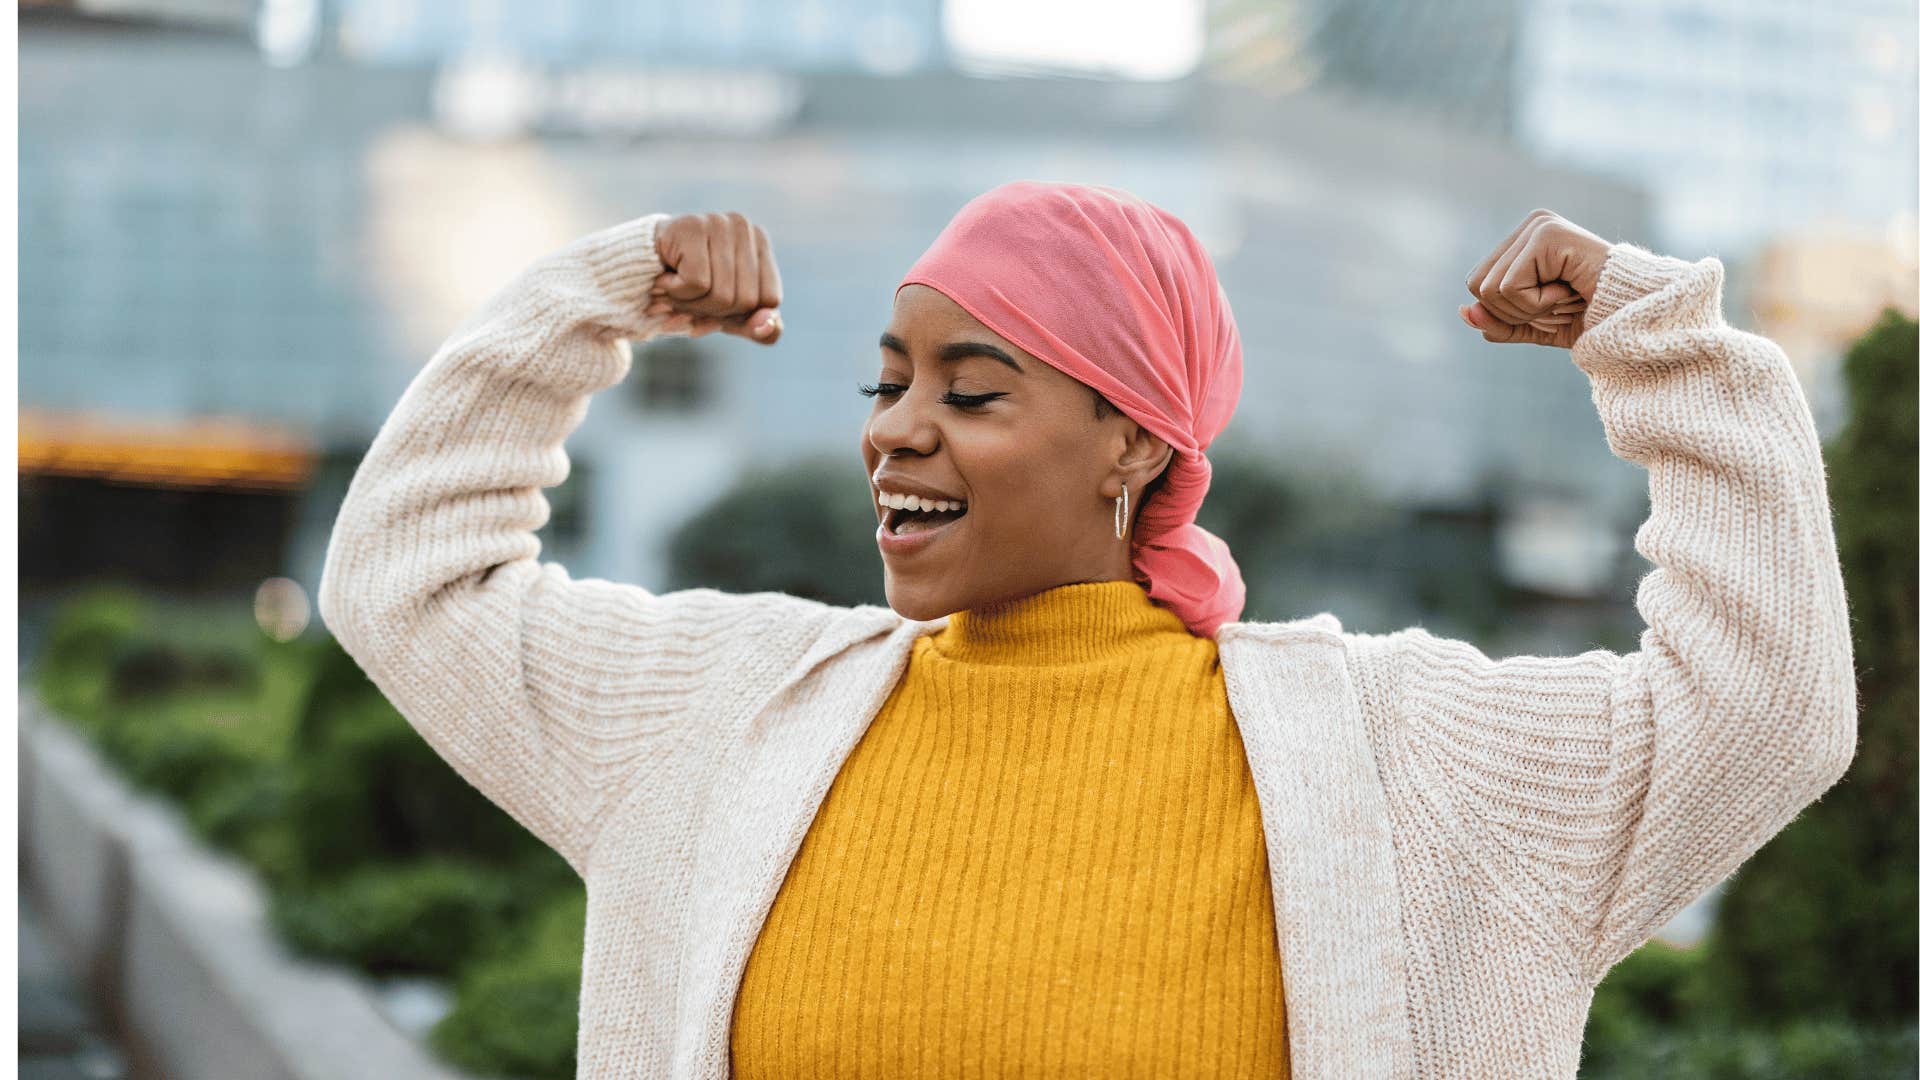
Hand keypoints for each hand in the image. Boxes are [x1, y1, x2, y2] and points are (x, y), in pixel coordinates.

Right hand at [647, 211, 783, 343]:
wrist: (635, 270)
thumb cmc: (690, 288)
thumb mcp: (730, 315)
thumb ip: (759, 328)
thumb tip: (768, 325)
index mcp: (760, 242)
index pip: (770, 299)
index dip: (740, 314)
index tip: (715, 302)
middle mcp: (743, 226)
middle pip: (745, 300)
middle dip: (713, 312)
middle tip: (689, 298)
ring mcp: (717, 223)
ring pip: (721, 295)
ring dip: (690, 306)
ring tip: (675, 289)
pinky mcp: (691, 228)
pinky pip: (696, 284)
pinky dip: (676, 293)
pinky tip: (663, 280)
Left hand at [1459, 209, 1610, 348]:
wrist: (1634, 317)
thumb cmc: (1592, 318)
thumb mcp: (1535, 326)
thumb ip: (1498, 322)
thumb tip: (1463, 312)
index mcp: (1524, 242)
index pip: (1478, 284)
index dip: (1507, 311)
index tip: (1550, 306)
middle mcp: (1530, 226)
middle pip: (1479, 287)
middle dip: (1516, 311)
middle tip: (1558, 303)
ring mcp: (1539, 226)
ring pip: (1491, 289)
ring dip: (1530, 309)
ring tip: (1566, 297)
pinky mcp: (1547, 234)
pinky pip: (1510, 286)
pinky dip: (1538, 303)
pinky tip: (1569, 290)